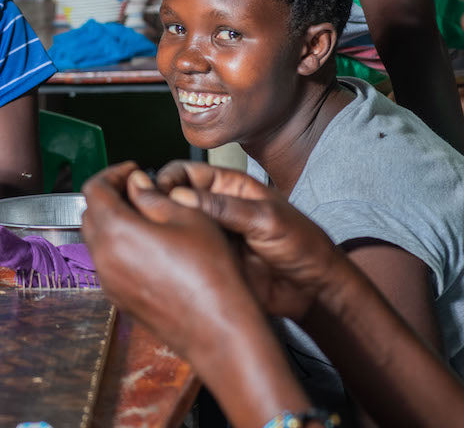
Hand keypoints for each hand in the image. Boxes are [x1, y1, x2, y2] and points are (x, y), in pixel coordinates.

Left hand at [81, 163, 254, 362]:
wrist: (218, 329)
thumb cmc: (210, 274)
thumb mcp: (188, 217)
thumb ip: (154, 195)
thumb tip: (136, 183)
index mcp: (116, 231)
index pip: (95, 189)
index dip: (113, 173)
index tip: (132, 170)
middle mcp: (103, 257)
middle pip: (91, 213)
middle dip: (111, 196)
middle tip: (139, 189)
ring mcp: (108, 281)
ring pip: (97, 239)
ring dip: (113, 221)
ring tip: (146, 216)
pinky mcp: (118, 298)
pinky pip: (107, 263)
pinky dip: (118, 246)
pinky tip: (148, 245)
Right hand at [155, 162, 345, 320]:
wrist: (315, 291)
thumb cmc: (302, 245)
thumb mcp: (266, 219)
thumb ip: (224, 207)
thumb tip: (179, 196)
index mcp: (228, 187)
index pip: (185, 172)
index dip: (167, 179)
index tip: (156, 192)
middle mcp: (213, 208)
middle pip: (172, 198)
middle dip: (156, 203)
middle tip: (147, 216)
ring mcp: (209, 235)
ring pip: (173, 226)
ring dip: (160, 229)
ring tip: (152, 237)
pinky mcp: (208, 260)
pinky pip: (182, 254)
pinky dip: (169, 254)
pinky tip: (161, 258)